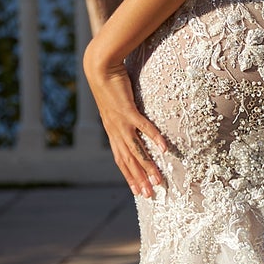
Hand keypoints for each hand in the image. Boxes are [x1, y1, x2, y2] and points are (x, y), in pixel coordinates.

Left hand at [87, 53, 171, 198]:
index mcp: (112, 132)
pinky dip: (154, 139)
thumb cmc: (109, 85)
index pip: (121, 160)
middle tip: (149, 195)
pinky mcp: (128, 110)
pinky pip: (143, 128)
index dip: (129, 176)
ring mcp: (121, 122)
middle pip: (128, 161)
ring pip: (136, 150)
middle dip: (138, 179)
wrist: (100, 69)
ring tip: (158, 180)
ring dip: (147, 167)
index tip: (138, 191)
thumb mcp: (114, 106)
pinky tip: (164, 149)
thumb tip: (131, 124)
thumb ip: (123, 117)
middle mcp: (116, 131)